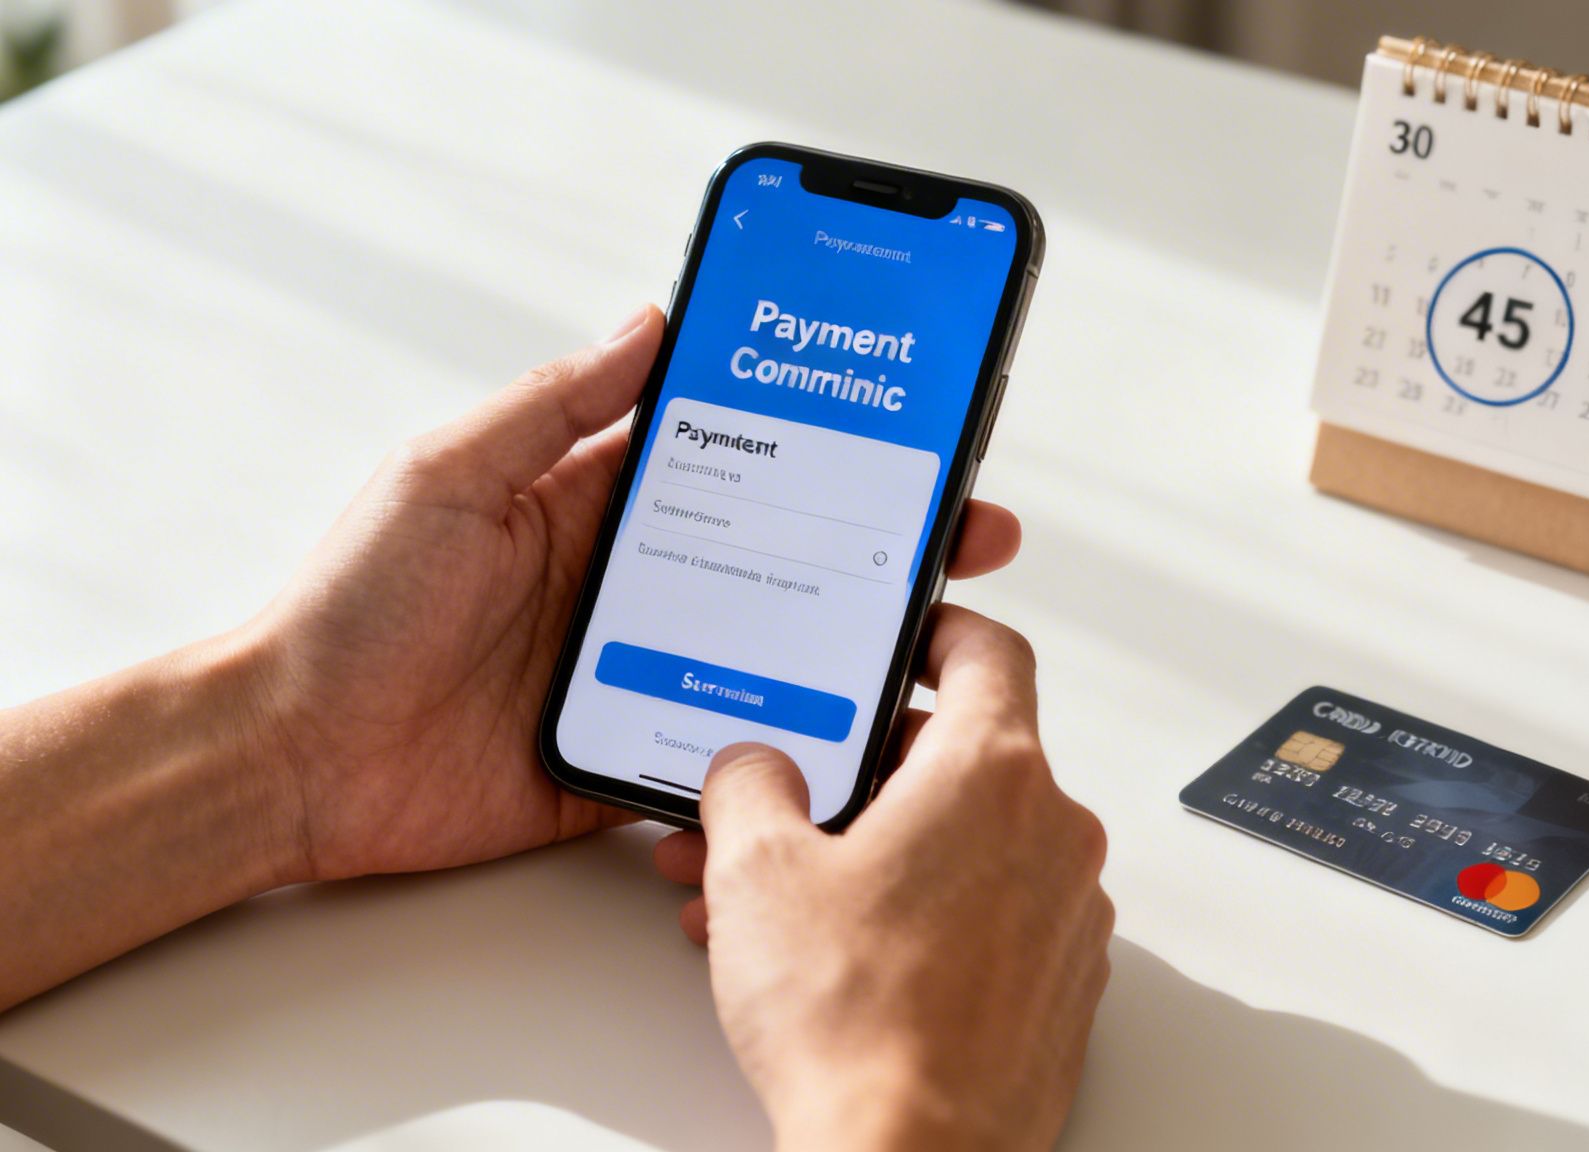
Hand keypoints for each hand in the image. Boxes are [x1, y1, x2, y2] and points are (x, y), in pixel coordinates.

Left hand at [244, 307, 1023, 881]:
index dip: (821, 444)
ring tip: (935, 647)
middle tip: (965, 538)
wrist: (294, 757)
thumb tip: (649, 324)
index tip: (902, 433)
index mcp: (596, 504)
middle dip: (878, 547)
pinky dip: (789, 753)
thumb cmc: (351, 607)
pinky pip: (728, 755)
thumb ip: (555, 407)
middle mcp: (632, 585)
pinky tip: (854, 746)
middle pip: (783, 557)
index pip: (738, 459)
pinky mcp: (629, 758)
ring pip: (775, 657)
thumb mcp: (451, 474)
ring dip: (852, 653)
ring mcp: (639, 674)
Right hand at [653, 606, 1113, 1150]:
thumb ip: (749, 786)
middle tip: (800, 795)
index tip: (909, 635)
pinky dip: (924, 914)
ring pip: (971, 845)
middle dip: (868, 771)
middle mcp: (1053, 832)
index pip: (990, 653)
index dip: (941, 631)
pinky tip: (841, 954)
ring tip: (789, 897)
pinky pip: (992, 915)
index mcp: (994, 773)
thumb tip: (752, 768)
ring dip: (882, 851)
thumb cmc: (856, 1020)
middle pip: (967, 756)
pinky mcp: (1062, 985)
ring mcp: (1069, 914)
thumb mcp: (756, 873)